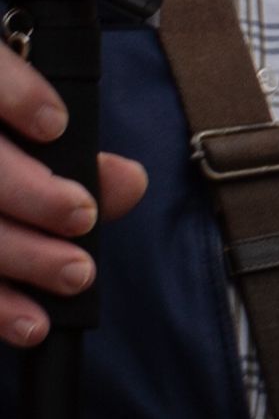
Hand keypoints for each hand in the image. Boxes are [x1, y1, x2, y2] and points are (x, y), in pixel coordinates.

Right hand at [0, 41, 139, 353]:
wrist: (3, 195)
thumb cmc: (12, 163)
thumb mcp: (30, 144)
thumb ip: (76, 159)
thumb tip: (126, 181)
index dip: (14, 94)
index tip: (55, 124)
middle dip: (29, 192)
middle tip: (81, 215)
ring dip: (16, 255)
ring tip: (74, 275)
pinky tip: (29, 324)